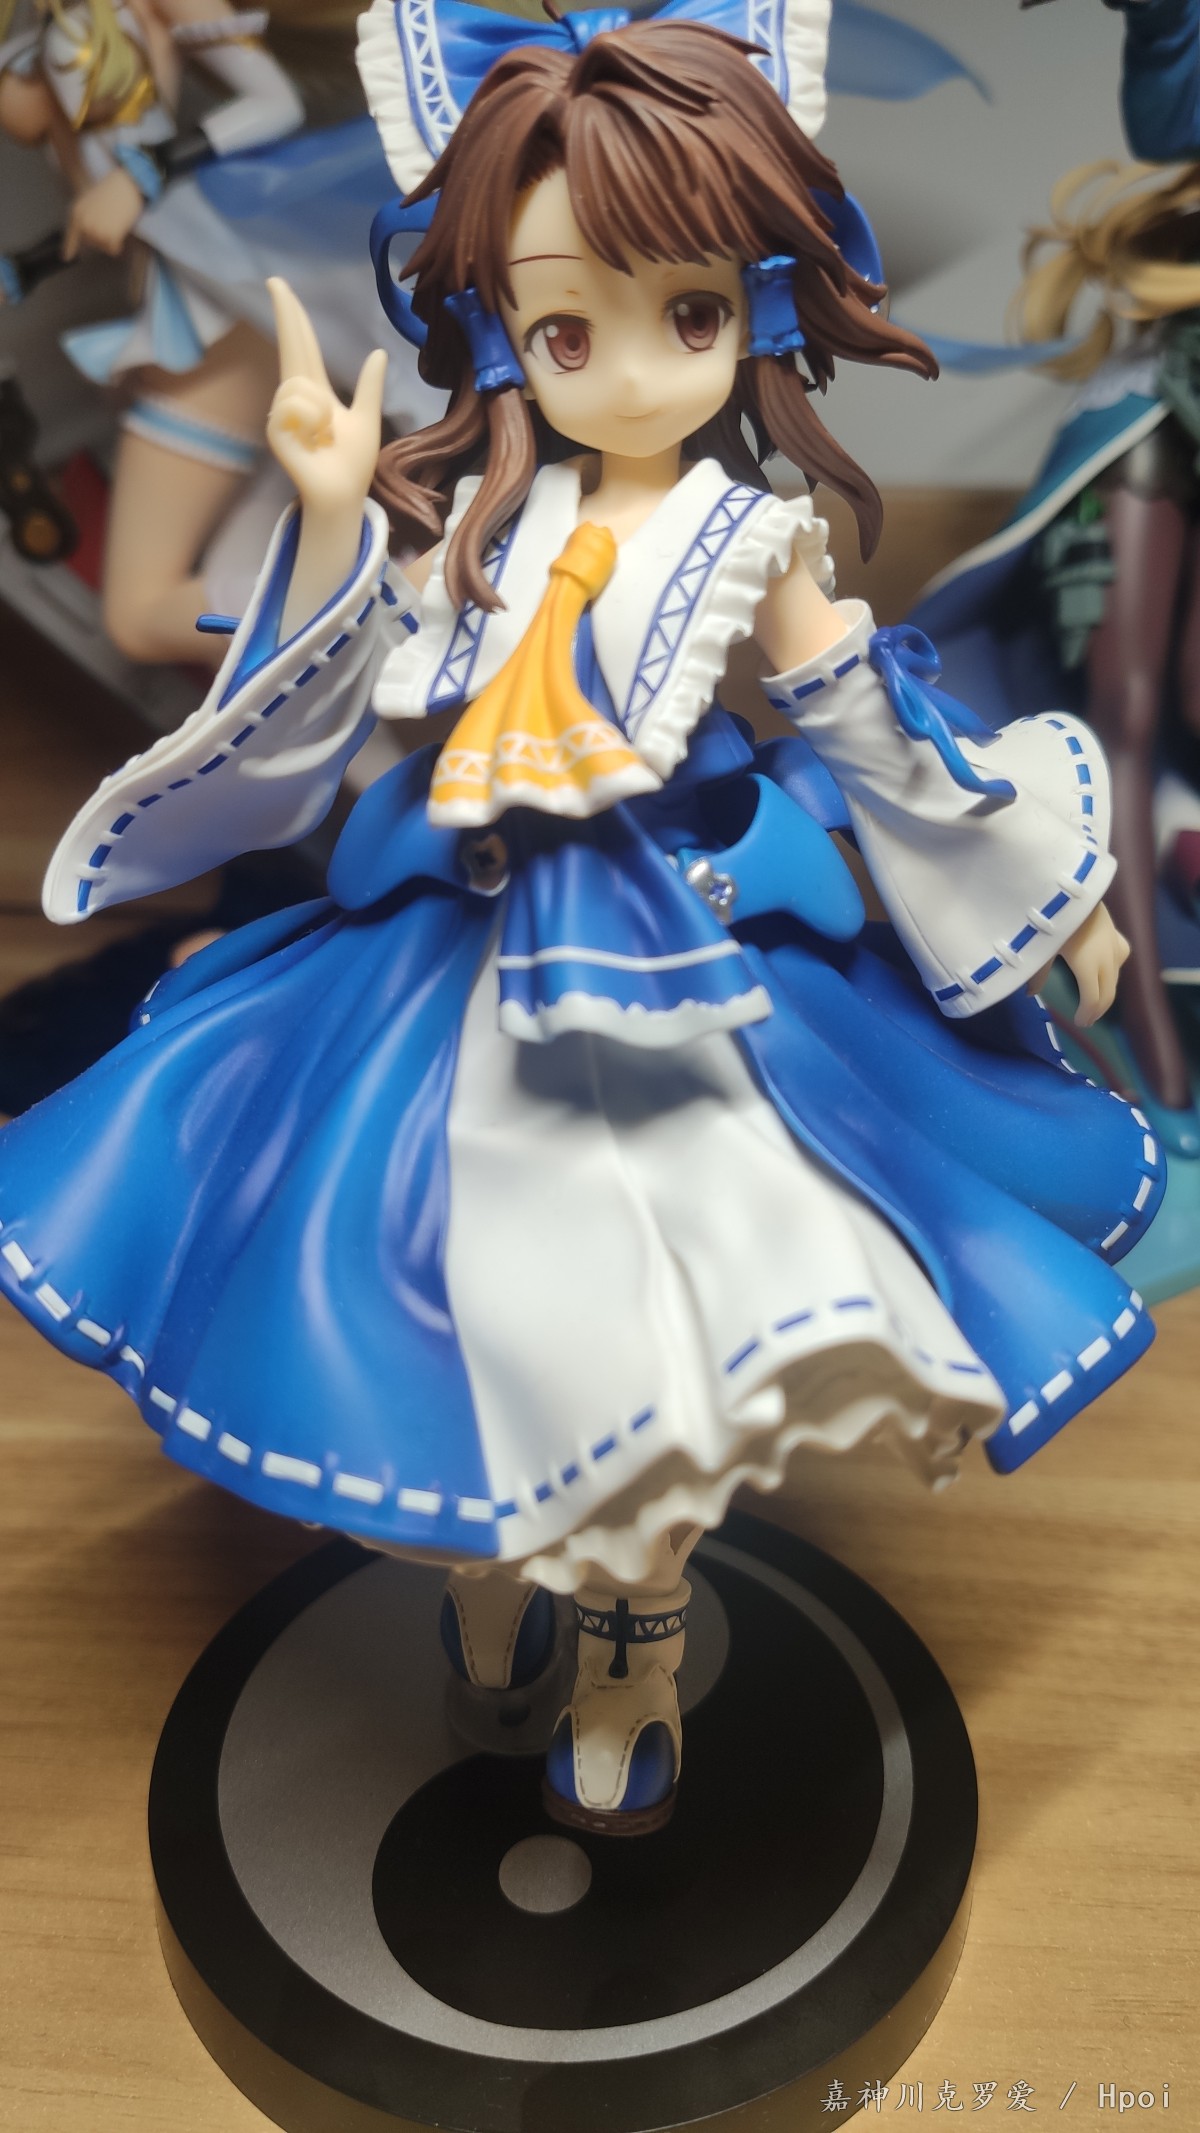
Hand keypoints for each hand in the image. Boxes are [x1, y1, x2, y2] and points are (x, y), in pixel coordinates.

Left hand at [62, 169, 143, 259]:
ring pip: (102, 247)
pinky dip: (117, 245)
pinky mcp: (109, 236)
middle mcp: (84, 224)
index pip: (71, 236)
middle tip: (108, 221)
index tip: (67, 258)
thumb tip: (86, 232)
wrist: (123, 186)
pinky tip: (119, 231)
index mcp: (76, 214)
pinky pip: (112, 250)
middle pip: (91, 244)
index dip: (69, 248)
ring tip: (114, 222)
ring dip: (110, 239)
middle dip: (100, 236)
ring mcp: (96, 231)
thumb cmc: (110, 191)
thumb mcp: (89, 202)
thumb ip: (84, 217)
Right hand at [266, 277, 386, 521]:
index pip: (303, 348)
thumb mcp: (368, 417)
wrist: (343, 495)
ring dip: (320, 408)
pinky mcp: (276, 430)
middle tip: (275, 280)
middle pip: (290, 347)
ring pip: (300, 383)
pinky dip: (311, 421)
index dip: (293, 319)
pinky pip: (294, 405)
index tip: (282, 289)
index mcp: (317, 393)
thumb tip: (378, 353)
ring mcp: (281, 414)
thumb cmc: (353, 464)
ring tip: (324, 434)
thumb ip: (370, 387)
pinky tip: (312, 441)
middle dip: (285, 314)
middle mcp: (295, 398)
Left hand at [1029, 902, 1129, 1026]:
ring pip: (1115, 977)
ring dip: (1105, 992)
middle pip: (1108, 993)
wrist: (1074, 885)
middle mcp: (1106, 958)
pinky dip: (1112, 971)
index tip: (1079, 1023)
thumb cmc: (1053, 917)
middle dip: (1097, 1009)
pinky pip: (1119, 959)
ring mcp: (1114, 946)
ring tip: (1094, 1001)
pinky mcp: (1116, 934)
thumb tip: (1030, 994)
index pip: (1093, 998)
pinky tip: (1104, 971)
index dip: (1087, 1014)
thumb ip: (1038, 973)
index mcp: (1088, 965)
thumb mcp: (1042, 948)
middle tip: (1087, 1020)